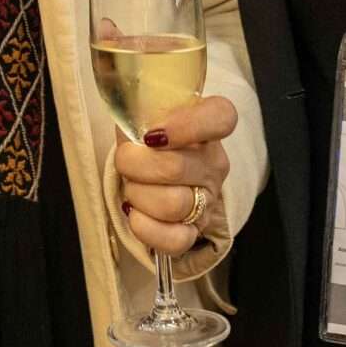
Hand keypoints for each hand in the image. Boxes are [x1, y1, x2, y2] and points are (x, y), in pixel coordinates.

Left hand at [114, 94, 235, 256]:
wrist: (155, 168)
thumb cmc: (148, 135)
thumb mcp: (146, 110)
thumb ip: (139, 106)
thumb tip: (124, 113)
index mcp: (210, 125)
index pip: (221, 118)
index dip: (188, 125)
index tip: (152, 134)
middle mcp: (214, 163)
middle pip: (175, 168)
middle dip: (133, 164)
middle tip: (124, 158)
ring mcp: (208, 199)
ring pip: (172, 205)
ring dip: (137, 194)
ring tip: (131, 185)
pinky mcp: (195, 230)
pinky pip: (175, 240)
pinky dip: (146, 228)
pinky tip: (134, 212)